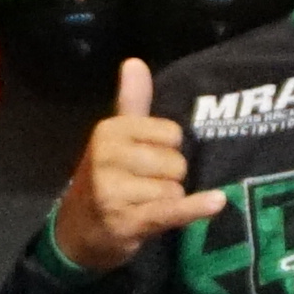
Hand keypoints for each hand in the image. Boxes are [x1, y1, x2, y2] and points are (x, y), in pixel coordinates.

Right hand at [54, 62, 220, 275]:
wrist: (77, 232)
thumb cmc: (105, 180)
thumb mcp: (115, 139)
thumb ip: (131, 101)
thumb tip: (134, 61)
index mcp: (110, 132)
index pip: (171, 133)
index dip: (169, 149)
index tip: (149, 159)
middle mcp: (108, 158)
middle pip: (176, 162)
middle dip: (169, 178)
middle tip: (144, 187)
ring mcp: (114, 191)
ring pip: (175, 189)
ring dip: (167, 201)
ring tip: (143, 205)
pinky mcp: (127, 221)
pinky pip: (172, 209)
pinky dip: (195, 208)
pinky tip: (216, 202)